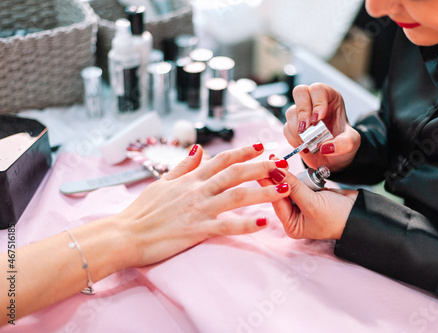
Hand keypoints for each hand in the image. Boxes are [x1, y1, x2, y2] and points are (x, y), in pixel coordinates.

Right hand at [116, 144, 291, 267]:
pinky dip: (245, 225)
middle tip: (283, 162)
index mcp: (190, 179)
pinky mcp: (197, 230)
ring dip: (262, 192)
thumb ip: (183, 167)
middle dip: (262, 166)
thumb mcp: (161, 182)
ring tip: (284, 188)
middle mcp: (198, 190)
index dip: (243, 152)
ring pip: (237, 196)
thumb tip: (198, 149)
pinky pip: (226, 226)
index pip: (222, 160)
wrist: (125, 234)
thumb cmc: (142, 211)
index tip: (261, 145)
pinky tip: (263, 223)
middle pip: (235, 173)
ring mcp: (198, 209)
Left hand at [259, 157, 357, 239]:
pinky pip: (299, 181)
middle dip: (278, 177)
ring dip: (290, 175)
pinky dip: (299, 175)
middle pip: (280, 192)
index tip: (264, 167)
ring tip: (285, 163)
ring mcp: (301, 205)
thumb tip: (274, 172)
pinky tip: (296, 168)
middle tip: (272, 159)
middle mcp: (293, 216)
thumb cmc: (338, 216)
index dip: (270, 183)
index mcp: (291, 225)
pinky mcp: (309, 194)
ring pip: (289, 184)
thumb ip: (293, 187)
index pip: (276, 201)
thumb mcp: (312, 203)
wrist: (361, 214)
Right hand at [284, 83, 360, 171]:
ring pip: (291, 112)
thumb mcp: (351, 144)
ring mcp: (301, 114)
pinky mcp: (293, 127)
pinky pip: (286, 129)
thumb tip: (326, 147)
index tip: (318, 119)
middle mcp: (314, 103)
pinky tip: (304, 146)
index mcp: (330, 99)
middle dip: (302, 111)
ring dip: (298, 130)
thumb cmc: (342, 143)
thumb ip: (344, 144)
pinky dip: (294, 139)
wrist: (333, 158)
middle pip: (300, 92)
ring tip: (309, 141)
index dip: (317, 102)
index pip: (318, 89)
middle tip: (307, 127)